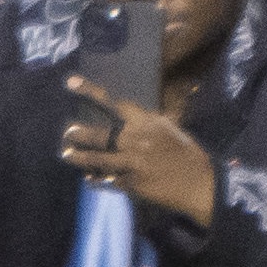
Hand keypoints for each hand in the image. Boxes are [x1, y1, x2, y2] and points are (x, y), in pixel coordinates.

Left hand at [60, 80, 215, 220]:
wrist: (199, 184)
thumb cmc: (185, 155)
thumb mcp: (168, 130)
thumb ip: (146, 124)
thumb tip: (126, 122)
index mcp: (147, 122)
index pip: (115, 103)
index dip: (91, 91)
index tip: (71, 81)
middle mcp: (137, 140)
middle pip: (99, 133)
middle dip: (80, 133)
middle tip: (68, 133)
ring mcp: (133, 162)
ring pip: (98, 159)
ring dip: (80, 157)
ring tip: (67, 154)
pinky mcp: (132, 183)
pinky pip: (108, 179)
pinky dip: (98, 179)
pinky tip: (90, 179)